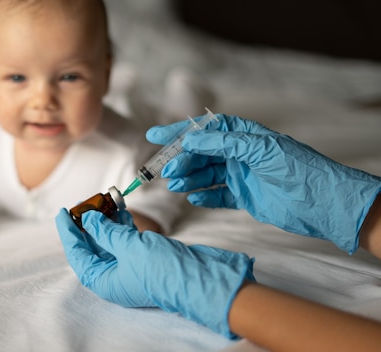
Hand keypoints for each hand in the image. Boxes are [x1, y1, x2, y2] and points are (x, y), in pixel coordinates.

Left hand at [55, 208, 254, 337]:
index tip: (63, 213)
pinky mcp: (146, 256)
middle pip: (93, 246)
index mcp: (105, 282)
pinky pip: (128, 238)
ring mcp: (131, 266)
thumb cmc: (163, 270)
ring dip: (107, 219)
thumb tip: (88, 219)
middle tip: (86, 202)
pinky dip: (123, 222)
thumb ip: (105, 232)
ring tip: (105, 199)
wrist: (202, 278)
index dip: (69, 233)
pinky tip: (121, 207)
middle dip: (89, 223)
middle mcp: (115, 276)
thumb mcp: (128, 247)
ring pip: (112, 240)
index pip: (78, 255)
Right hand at [146, 114, 380, 253]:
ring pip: (206, 174)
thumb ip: (224, 143)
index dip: (180, 132)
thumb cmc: (300, 170)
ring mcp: (242, 175)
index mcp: (245, 136)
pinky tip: (194, 199)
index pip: (206, 129)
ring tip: (177, 186)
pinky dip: (205, 197)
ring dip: (189, 179)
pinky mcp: (245, 197)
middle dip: (182, 160)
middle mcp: (241, 154)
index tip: (155, 136)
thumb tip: (192, 138)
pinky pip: (218, 195)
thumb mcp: (261, 150)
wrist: (326, 204)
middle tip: (167, 171)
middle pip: (202, 154)